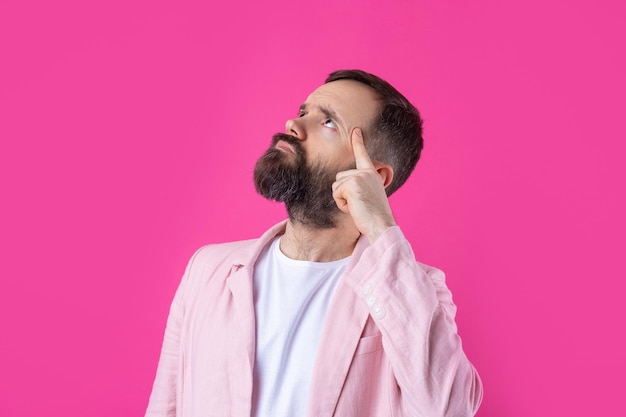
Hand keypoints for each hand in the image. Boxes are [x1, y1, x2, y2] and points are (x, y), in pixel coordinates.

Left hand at [332, 128, 396, 242]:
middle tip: (358, 204)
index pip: (363, 155)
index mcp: (372, 174)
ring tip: (357, 206)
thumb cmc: (374, 217)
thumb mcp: (368, 197)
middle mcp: (367, 172)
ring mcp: (360, 176)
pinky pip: (336, 193)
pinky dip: (341, 204)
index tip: (356, 130)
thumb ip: (359, 187)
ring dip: (342, 199)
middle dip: (342, 193)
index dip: (358, 142)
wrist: (381, 225)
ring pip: (336, 185)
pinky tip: (354, 208)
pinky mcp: (352, 184)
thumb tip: (344, 186)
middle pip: (339, 178)